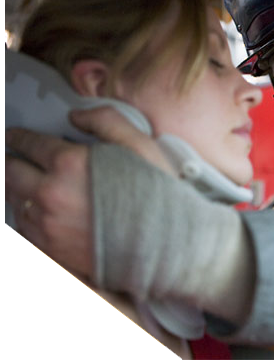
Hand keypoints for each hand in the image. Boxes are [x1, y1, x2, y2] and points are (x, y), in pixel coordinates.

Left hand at [5, 106, 173, 280]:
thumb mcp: (141, 145)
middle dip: (8, 159)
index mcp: (70, 164)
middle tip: (9, 155)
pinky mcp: (54, 249)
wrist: (166, 247)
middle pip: (10, 172)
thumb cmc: (158, 196)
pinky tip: (32, 208)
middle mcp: (51, 194)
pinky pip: (23, 227)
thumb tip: (76, 116)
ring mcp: (49, 225)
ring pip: (13, 201)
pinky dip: (23, 213)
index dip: (18, 136)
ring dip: (12, 186)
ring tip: (17, 179)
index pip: (30, 143)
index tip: (14, 135)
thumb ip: (107, 120)